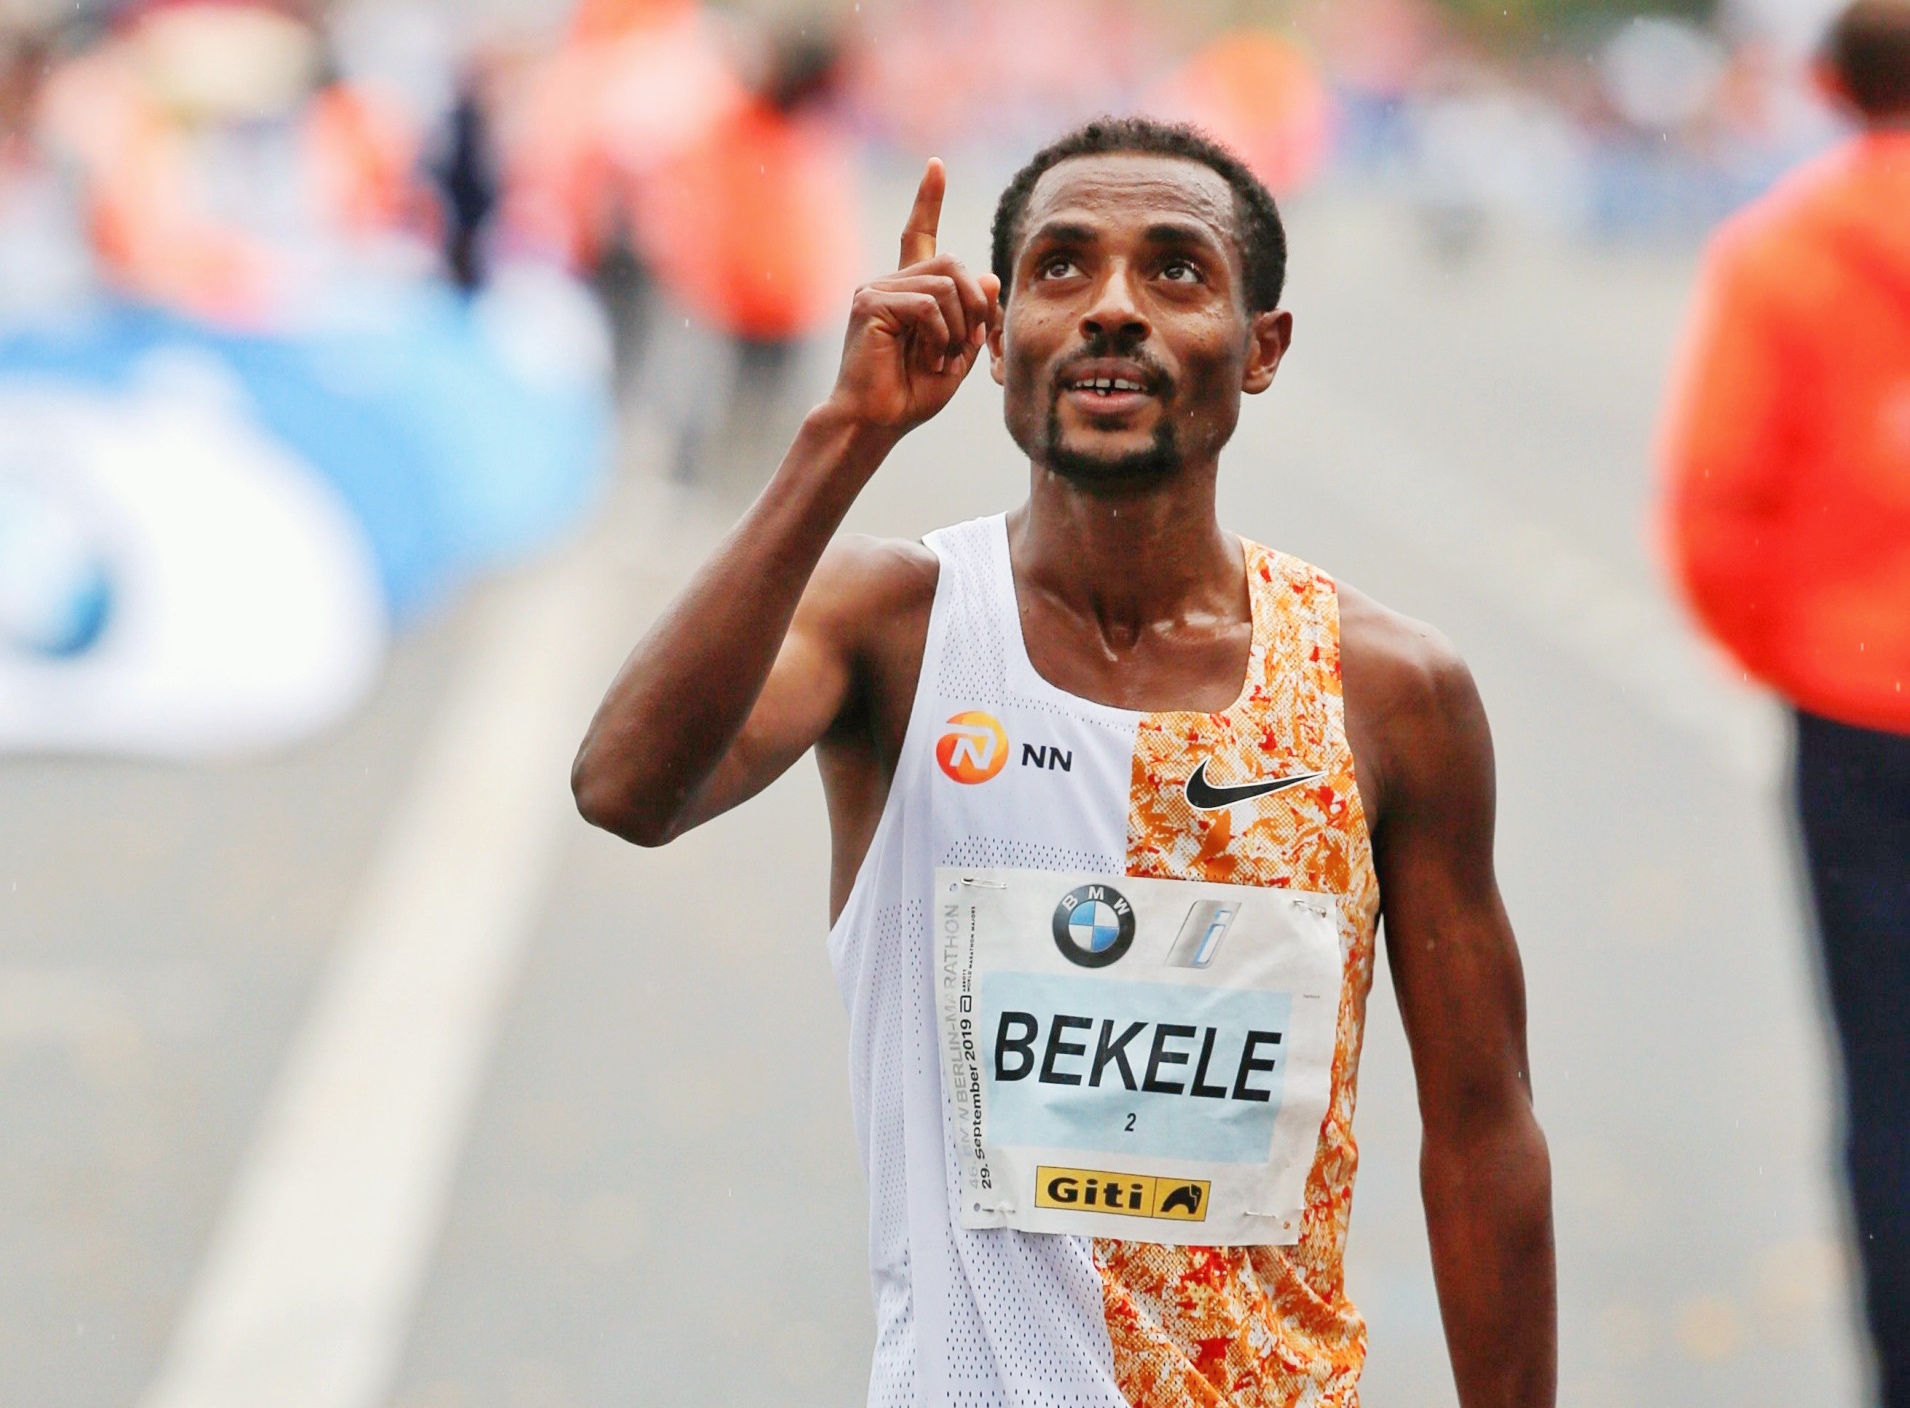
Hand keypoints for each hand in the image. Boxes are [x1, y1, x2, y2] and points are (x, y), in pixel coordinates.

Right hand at [824, 158, 1001, 434]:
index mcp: (908, 291)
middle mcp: (888, 283)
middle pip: (953, 264)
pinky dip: (941, 334)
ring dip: (959, 324)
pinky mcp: (869, 303)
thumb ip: (974, 315)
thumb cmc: (910, 394)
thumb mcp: (957, 353)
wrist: (875, 422)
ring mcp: (875, 290)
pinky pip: (928, 303)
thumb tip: (988, 275)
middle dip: (976, 304)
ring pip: (945, 284)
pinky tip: (930, 357)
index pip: (920, 235)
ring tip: (944, 356)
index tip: (936, 167)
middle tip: (973, 341)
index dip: (928, 200)